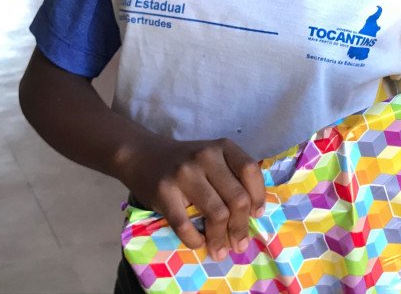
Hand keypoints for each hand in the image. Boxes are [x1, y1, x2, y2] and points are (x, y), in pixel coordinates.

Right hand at [127, 137, 264, 260]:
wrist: (142, 155)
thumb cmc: (185, 162)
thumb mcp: (212, 158)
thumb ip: (232, 177)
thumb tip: (251, 217)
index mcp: (222, 147)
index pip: (250, 170)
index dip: (258, 196)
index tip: (256, 216)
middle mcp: (205, 156)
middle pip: (236, 198)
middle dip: (241, 227)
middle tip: (239, 246)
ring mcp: (184, 173)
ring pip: (217, 213)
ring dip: (220, 239)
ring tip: (220, 253)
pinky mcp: (164, 191)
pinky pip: (185, 224)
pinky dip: (195, 239)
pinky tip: (198, 243)